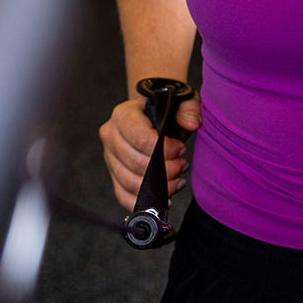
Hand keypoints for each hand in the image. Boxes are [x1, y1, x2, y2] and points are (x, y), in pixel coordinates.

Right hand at [99, 93, 201, 211]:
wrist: (154, 117)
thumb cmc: (166, 110)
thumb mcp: (181, 100)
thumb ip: (189, 108)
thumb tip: (191, 123)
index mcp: (123, 115)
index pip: (140, 138)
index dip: (164, 149)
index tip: (181, 148)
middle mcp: (111, 136)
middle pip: (136, 163)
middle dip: (165, 169)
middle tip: (182, 164)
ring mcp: (110, 158)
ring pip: (131, 182)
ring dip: (159, 186)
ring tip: (177, 178)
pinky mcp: (114, 176)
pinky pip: (124, 197)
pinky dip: (146, 201)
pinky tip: (165, 196)